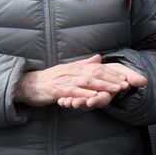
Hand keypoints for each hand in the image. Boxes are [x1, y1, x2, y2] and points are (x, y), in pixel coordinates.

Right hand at [16, 54, 147, 108]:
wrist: (28, 84)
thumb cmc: (50, 78)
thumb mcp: (69, 69)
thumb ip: (84, 64)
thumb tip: (98, 58)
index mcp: (77, 67)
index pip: (98, 68)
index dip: (113, 73)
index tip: (127, 77)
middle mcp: (73, 72)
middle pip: (96, 73)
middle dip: (112, 78)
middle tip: (126, 84)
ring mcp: (65, 81)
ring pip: (87, 82)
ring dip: (102, 85)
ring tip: (116, 90)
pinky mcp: (57, 90)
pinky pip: (72, 92)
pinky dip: (84, 94)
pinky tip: (93, 97)